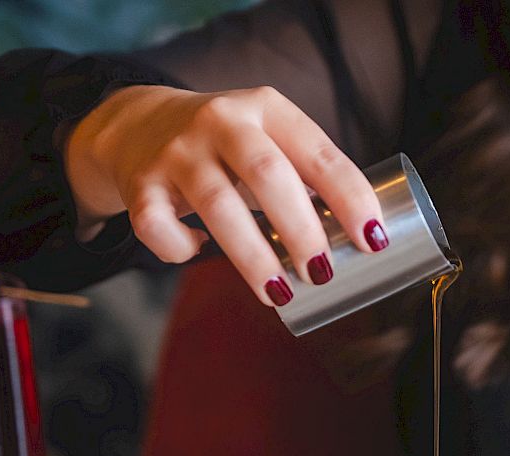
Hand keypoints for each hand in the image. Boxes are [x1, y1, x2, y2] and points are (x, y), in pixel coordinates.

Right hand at [64, 84, 388, 305]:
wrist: (137, 124)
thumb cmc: (226, 148)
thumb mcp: (268, 140)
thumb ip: (303, 176)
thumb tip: (355, 239)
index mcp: (267, 108)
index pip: (317, 152)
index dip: (349, 196)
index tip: (372, 238)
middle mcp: (222, 121)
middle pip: (268, 175)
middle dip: (302, 230)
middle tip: (322, 273)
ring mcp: (177, 150)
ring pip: (217, 205)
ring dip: (252, 256)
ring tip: (279, 292)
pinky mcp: (140, 182)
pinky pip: (158, 225)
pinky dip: (180, 249)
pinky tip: (197, 250)